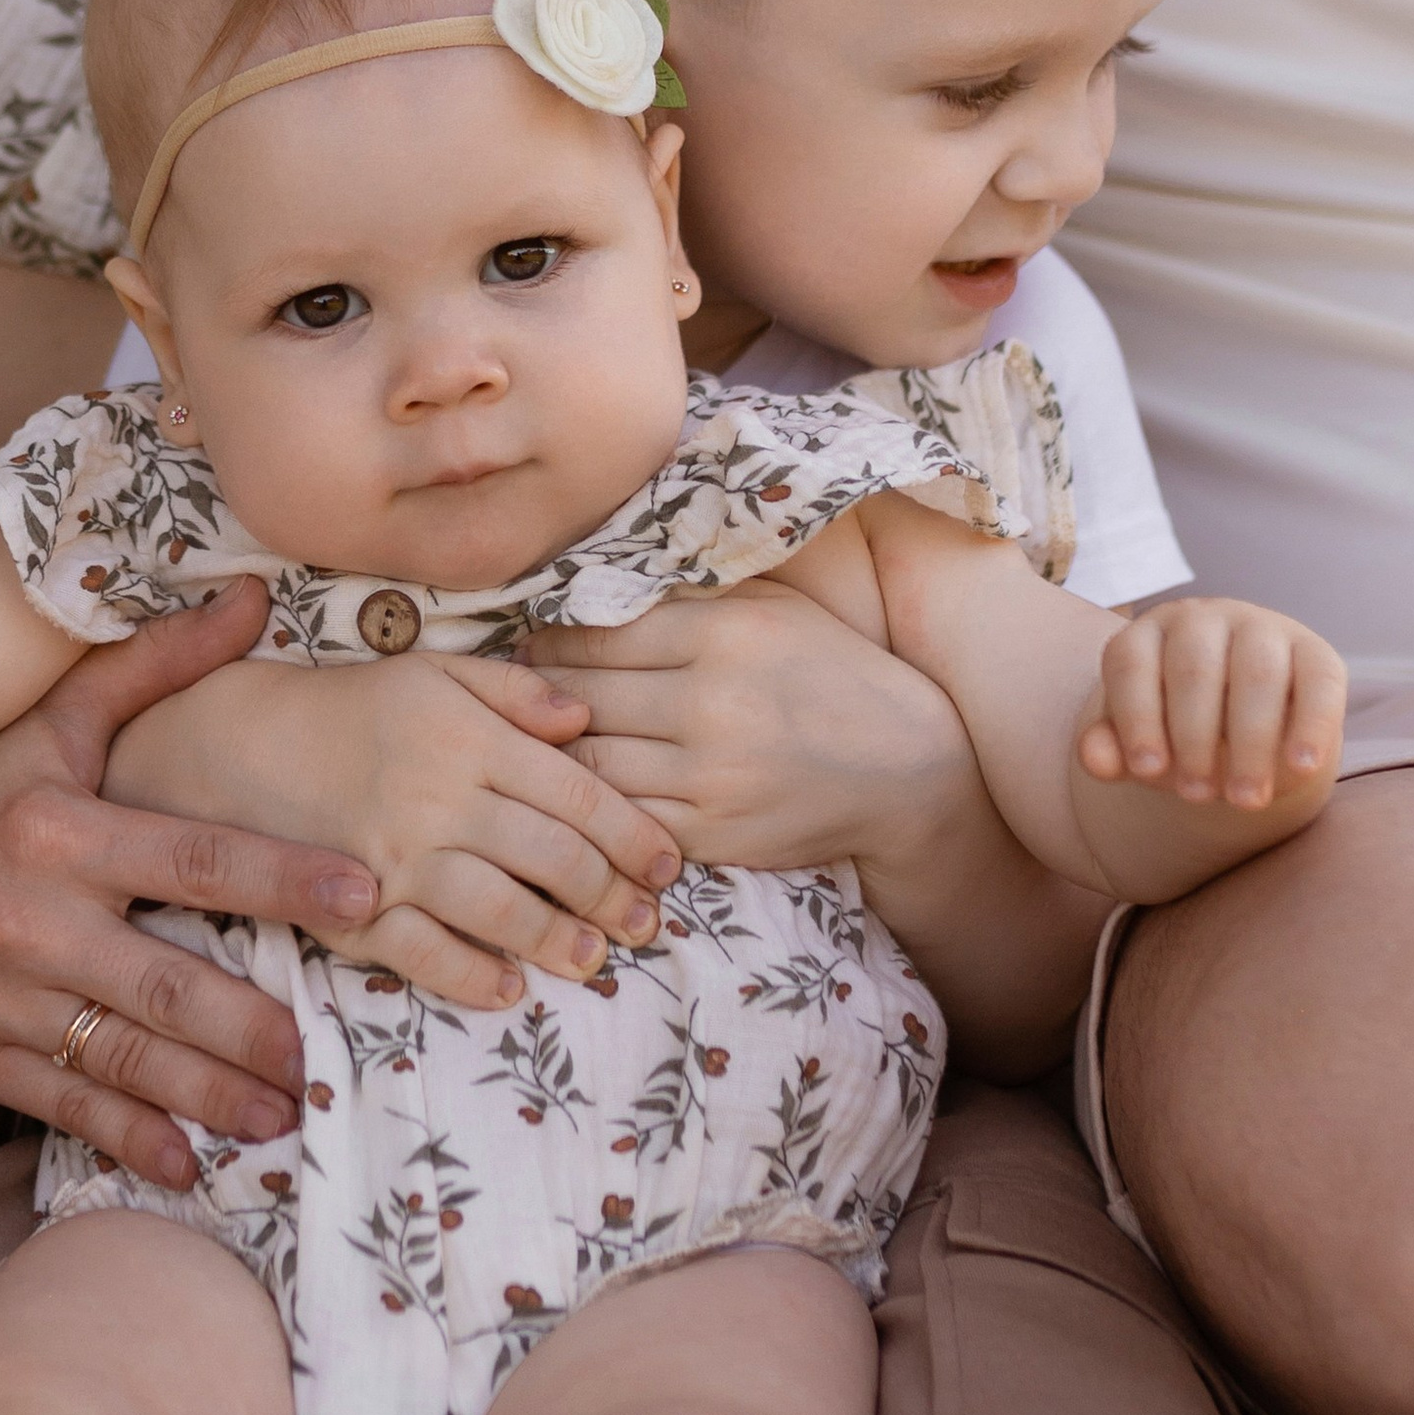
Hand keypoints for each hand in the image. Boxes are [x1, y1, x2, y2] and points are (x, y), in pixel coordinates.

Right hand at [0, 579, 380, 1193]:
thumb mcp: (48, 710)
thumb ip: (156, 662)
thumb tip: (254, 597)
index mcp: (56, 826)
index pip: (196, 855)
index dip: (286, 877)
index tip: (367, 896)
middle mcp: (23, 918)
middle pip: (166, 986)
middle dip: (253, 1031)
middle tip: (326, 1061)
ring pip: (119, 1060)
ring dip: (208, 1098)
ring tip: (284, 1117)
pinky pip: (56, 1105)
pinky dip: (124, 1139)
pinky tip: (187, 1163)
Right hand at [109, 653, 680, 1009]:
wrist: (237, 747)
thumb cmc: (351, 707)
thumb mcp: (433, 673)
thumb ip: (514, 692)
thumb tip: (588, 720)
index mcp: (470, 738)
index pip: (579, 796)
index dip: (635, 837)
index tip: (669, 866)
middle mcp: (442, 801)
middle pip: (554, 860)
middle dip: (613, 897)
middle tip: (647, 924)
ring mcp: (397, 860)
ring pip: (503, 912)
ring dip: (560, 943)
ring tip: (594, 960)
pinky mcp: (352, 911)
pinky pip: (426, 957)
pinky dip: (475, 978)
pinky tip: (509, 988)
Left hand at [526, 582, 989, 896]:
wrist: (908, 769)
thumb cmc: (830, 672)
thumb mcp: (771, 607)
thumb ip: (686, 595)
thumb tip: (589, 582)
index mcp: (722, 635)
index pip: (591, 634)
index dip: (544, 638)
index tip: (526, 641)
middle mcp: (711, 704)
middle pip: (579, 697)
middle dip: (536, 694)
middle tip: (505, 692)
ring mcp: (709, 776)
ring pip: (588, 761)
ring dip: (554, 752)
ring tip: (532, 739)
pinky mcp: (711, 833)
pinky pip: (622, 815)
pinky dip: (595, 801)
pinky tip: (582, 786)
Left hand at [1079, 598, 1347, 811]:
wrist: (1244, 728)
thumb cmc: (1176, 732)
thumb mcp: (1141, 742)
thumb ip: (1112, 750)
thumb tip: (1095, 762)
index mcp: (1148, 633)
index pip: (1131, 663)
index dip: (1136, 718)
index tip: (1146, 773)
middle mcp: (1203, 619)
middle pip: (1194, 669)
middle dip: (1194, 739)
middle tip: (1196, 797)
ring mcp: (1263, 628)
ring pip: (1257, 675)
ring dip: (1250, 742)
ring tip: (1245, 800)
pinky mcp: (1315, 653)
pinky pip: (1319, 683)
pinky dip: (1313, 726)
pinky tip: (1302, 768)